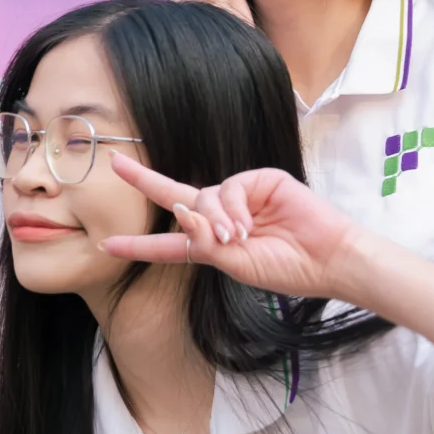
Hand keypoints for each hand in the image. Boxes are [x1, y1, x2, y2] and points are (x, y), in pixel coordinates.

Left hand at [101, 154, 359, 301]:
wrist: (328, 259)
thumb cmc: (286, 268)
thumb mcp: (235, 264)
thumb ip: (204, 243)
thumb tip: (181, 213)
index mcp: (215, 244)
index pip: (170, 243)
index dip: (139, 245)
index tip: (106, 244)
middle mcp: (223, 217)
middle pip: (177, 196)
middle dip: (145, 181)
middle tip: (115, 165)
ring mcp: (241, 197)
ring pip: (204, 196)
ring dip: (215, 219)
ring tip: (237, 238)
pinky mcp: (260, 180)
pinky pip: (229, 187)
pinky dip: (232, 207)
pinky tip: (248, 225)